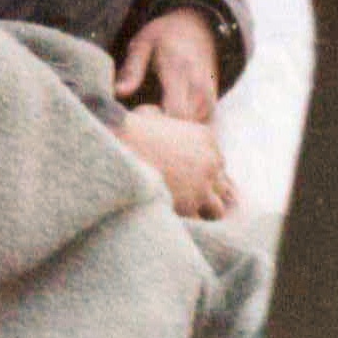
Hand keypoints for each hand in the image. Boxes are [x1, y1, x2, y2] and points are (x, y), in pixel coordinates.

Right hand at [113, 106, 236, 219]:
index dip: (202, 173)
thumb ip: (164, 120)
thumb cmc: (128, 131)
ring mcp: (204, 184)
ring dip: (201, 211)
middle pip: (221, 184)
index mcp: (206, 137)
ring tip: (181, 215)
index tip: (186, 179)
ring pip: (218, 208)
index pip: (217, 163)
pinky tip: (172, 218)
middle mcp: (211, 160)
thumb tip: (158, 119)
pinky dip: (188, 221)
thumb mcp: (151, 116)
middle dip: (206, 191)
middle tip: (185, 198)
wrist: (116, 149)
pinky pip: (199, 220)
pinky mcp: (192, 204)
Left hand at [114, 8, 220, 121]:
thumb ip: (132, 69)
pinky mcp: (213, 106)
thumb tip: (117, 92)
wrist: (198, 27)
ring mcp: (209, 98)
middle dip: (164, 130)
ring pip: (194, 130)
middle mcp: (200, 87)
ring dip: (174, 130)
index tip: (140, 112)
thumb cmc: (165, 35)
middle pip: (185, 126)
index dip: (157, 120)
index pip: (177, 111)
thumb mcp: (143, 43)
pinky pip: (201, 128)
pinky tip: (169, 116)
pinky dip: (184, 130)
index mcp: (180, 70)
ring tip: (156, 112)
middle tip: (146, 115)